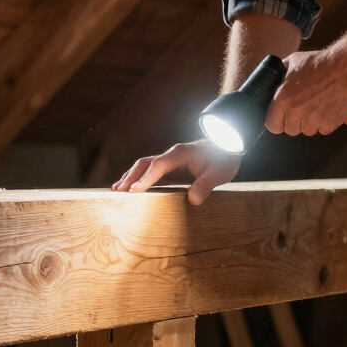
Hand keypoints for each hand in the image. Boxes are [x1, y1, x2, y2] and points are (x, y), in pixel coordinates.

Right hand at [112, 140, 239, 204]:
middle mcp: (171, 155)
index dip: (146, 178)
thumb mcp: (219, 173)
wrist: (229, 145)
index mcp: (180, 153)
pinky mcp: (171, 167)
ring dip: (131, 177)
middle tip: (119, 192)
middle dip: (131, 177)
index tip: (135, 191)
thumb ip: (205, 185)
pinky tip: (131, 188)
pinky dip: (139, 178)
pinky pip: (151, 171)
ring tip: (117, 190)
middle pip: (145, 164)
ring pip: (145, 166)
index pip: (158, 166)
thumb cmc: (224, 158)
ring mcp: (170, 160)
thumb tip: (193, 201)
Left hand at [266, 50, 346, 136]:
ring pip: (307, 131)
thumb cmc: (319, 62)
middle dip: (296, 122)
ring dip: (311, 123)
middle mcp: (296, 113)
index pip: (272, 125)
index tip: (283, 119)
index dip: (277, 123)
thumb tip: (276, 75)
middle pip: (291, 130)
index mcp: (282, 99)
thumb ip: (283, 72)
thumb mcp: (294, 61)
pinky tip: (329, 110)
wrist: (345, 68)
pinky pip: (323, 130)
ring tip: (318, 108)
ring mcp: (313, 121)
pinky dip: (326, 123)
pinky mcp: (329, 125)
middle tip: (304, 110)